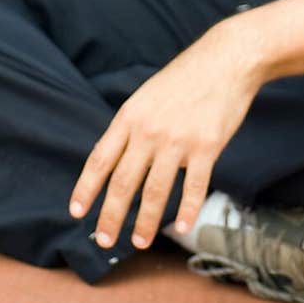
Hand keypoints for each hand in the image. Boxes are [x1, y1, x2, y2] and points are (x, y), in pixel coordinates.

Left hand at [68, 23, 261, 250]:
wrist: (226, 59)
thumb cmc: (185, 78)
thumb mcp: (147, 95)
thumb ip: (131, 126)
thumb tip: (114, 160)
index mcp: (130, 115)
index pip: (100, 159)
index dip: (86, 189)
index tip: (77, 212)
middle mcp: (149, 130)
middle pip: (123, 182)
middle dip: (110, 216)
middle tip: (103, 240)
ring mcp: (179, 140)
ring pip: (155, 191)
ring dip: (145, 222)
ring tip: (138, 242)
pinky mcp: (207, 146)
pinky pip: (194, 187)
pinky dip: (186, 211)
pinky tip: (181, 226)